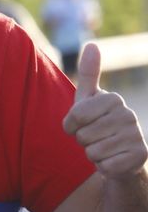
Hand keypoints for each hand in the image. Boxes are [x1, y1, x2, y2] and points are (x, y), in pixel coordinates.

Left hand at [62, 43, 147, 178]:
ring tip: (104, 148)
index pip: (75, 115)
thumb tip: (92, 45)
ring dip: (93, 154)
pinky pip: (104, 165)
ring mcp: (136, 136)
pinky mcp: (140, 157)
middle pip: (83, 135)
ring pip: (92, 151)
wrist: (121, 157)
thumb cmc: (98, 125)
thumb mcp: (88, 99)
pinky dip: (103, 167)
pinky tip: (112, 160)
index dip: (71, 126)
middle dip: (83, 141)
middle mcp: (128, 115)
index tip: (81, 125)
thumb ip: (89, 74)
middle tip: (95, 139)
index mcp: (113, 99)